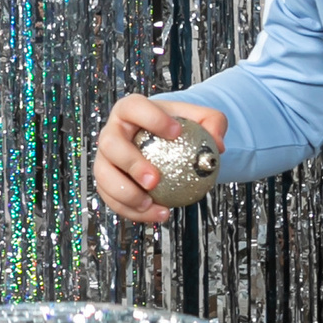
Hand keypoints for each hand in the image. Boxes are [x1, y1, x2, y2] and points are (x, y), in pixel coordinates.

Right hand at [92, 94, 228, 226]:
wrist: (161, 144)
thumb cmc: (179, 128)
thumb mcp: (200, 119)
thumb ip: (213, 124)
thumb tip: (218, 146)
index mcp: (129, 110)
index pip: (134, 107)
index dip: (150, 118)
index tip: (176, 132)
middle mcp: (111, 133)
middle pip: (110, 144)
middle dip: (130, 164)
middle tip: (154, 180)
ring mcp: (105, 159)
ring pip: (104, 177)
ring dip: (126, 194)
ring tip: (151, 204)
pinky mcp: (106, 183)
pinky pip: (113, 200)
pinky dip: (133, 212)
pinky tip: (159, 214)